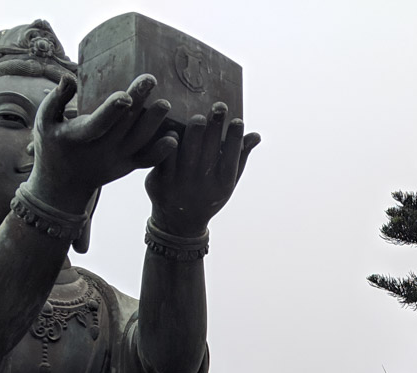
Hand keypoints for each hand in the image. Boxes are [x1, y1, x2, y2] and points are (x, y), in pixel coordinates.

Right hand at [26, 74, 174, 212]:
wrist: (63, 186)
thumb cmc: (52, 146)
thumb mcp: (44, 122)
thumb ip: (56, 99)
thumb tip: (68, 77)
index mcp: (79, 138)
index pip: (99, 123)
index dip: (112, 110)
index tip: (125, 95)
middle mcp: (101, 150)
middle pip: (123, 125)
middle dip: (138, 102)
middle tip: (151, 79)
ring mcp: (117, 160)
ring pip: (139, 142)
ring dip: (154, 124)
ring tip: (166, 104)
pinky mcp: (127, 167)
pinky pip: (147, 160)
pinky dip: (161, 152)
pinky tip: (174, 138)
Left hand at [145, 102, 259, 235]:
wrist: (179, 222)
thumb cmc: (208, 195)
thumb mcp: (227, 182)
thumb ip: (241, 157)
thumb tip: (256, 135)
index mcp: (222, 182)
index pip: (232, 156)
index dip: (235, 137)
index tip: (237, 120)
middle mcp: (203, 182)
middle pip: (210, 147)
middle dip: (216, 125)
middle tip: (218, 107)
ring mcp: (181, 181)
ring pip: (188, 147)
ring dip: (194, 129)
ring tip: (198, 117)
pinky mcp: (160, 180)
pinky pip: (165, 155)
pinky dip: (169, 140)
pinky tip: (172, 127)